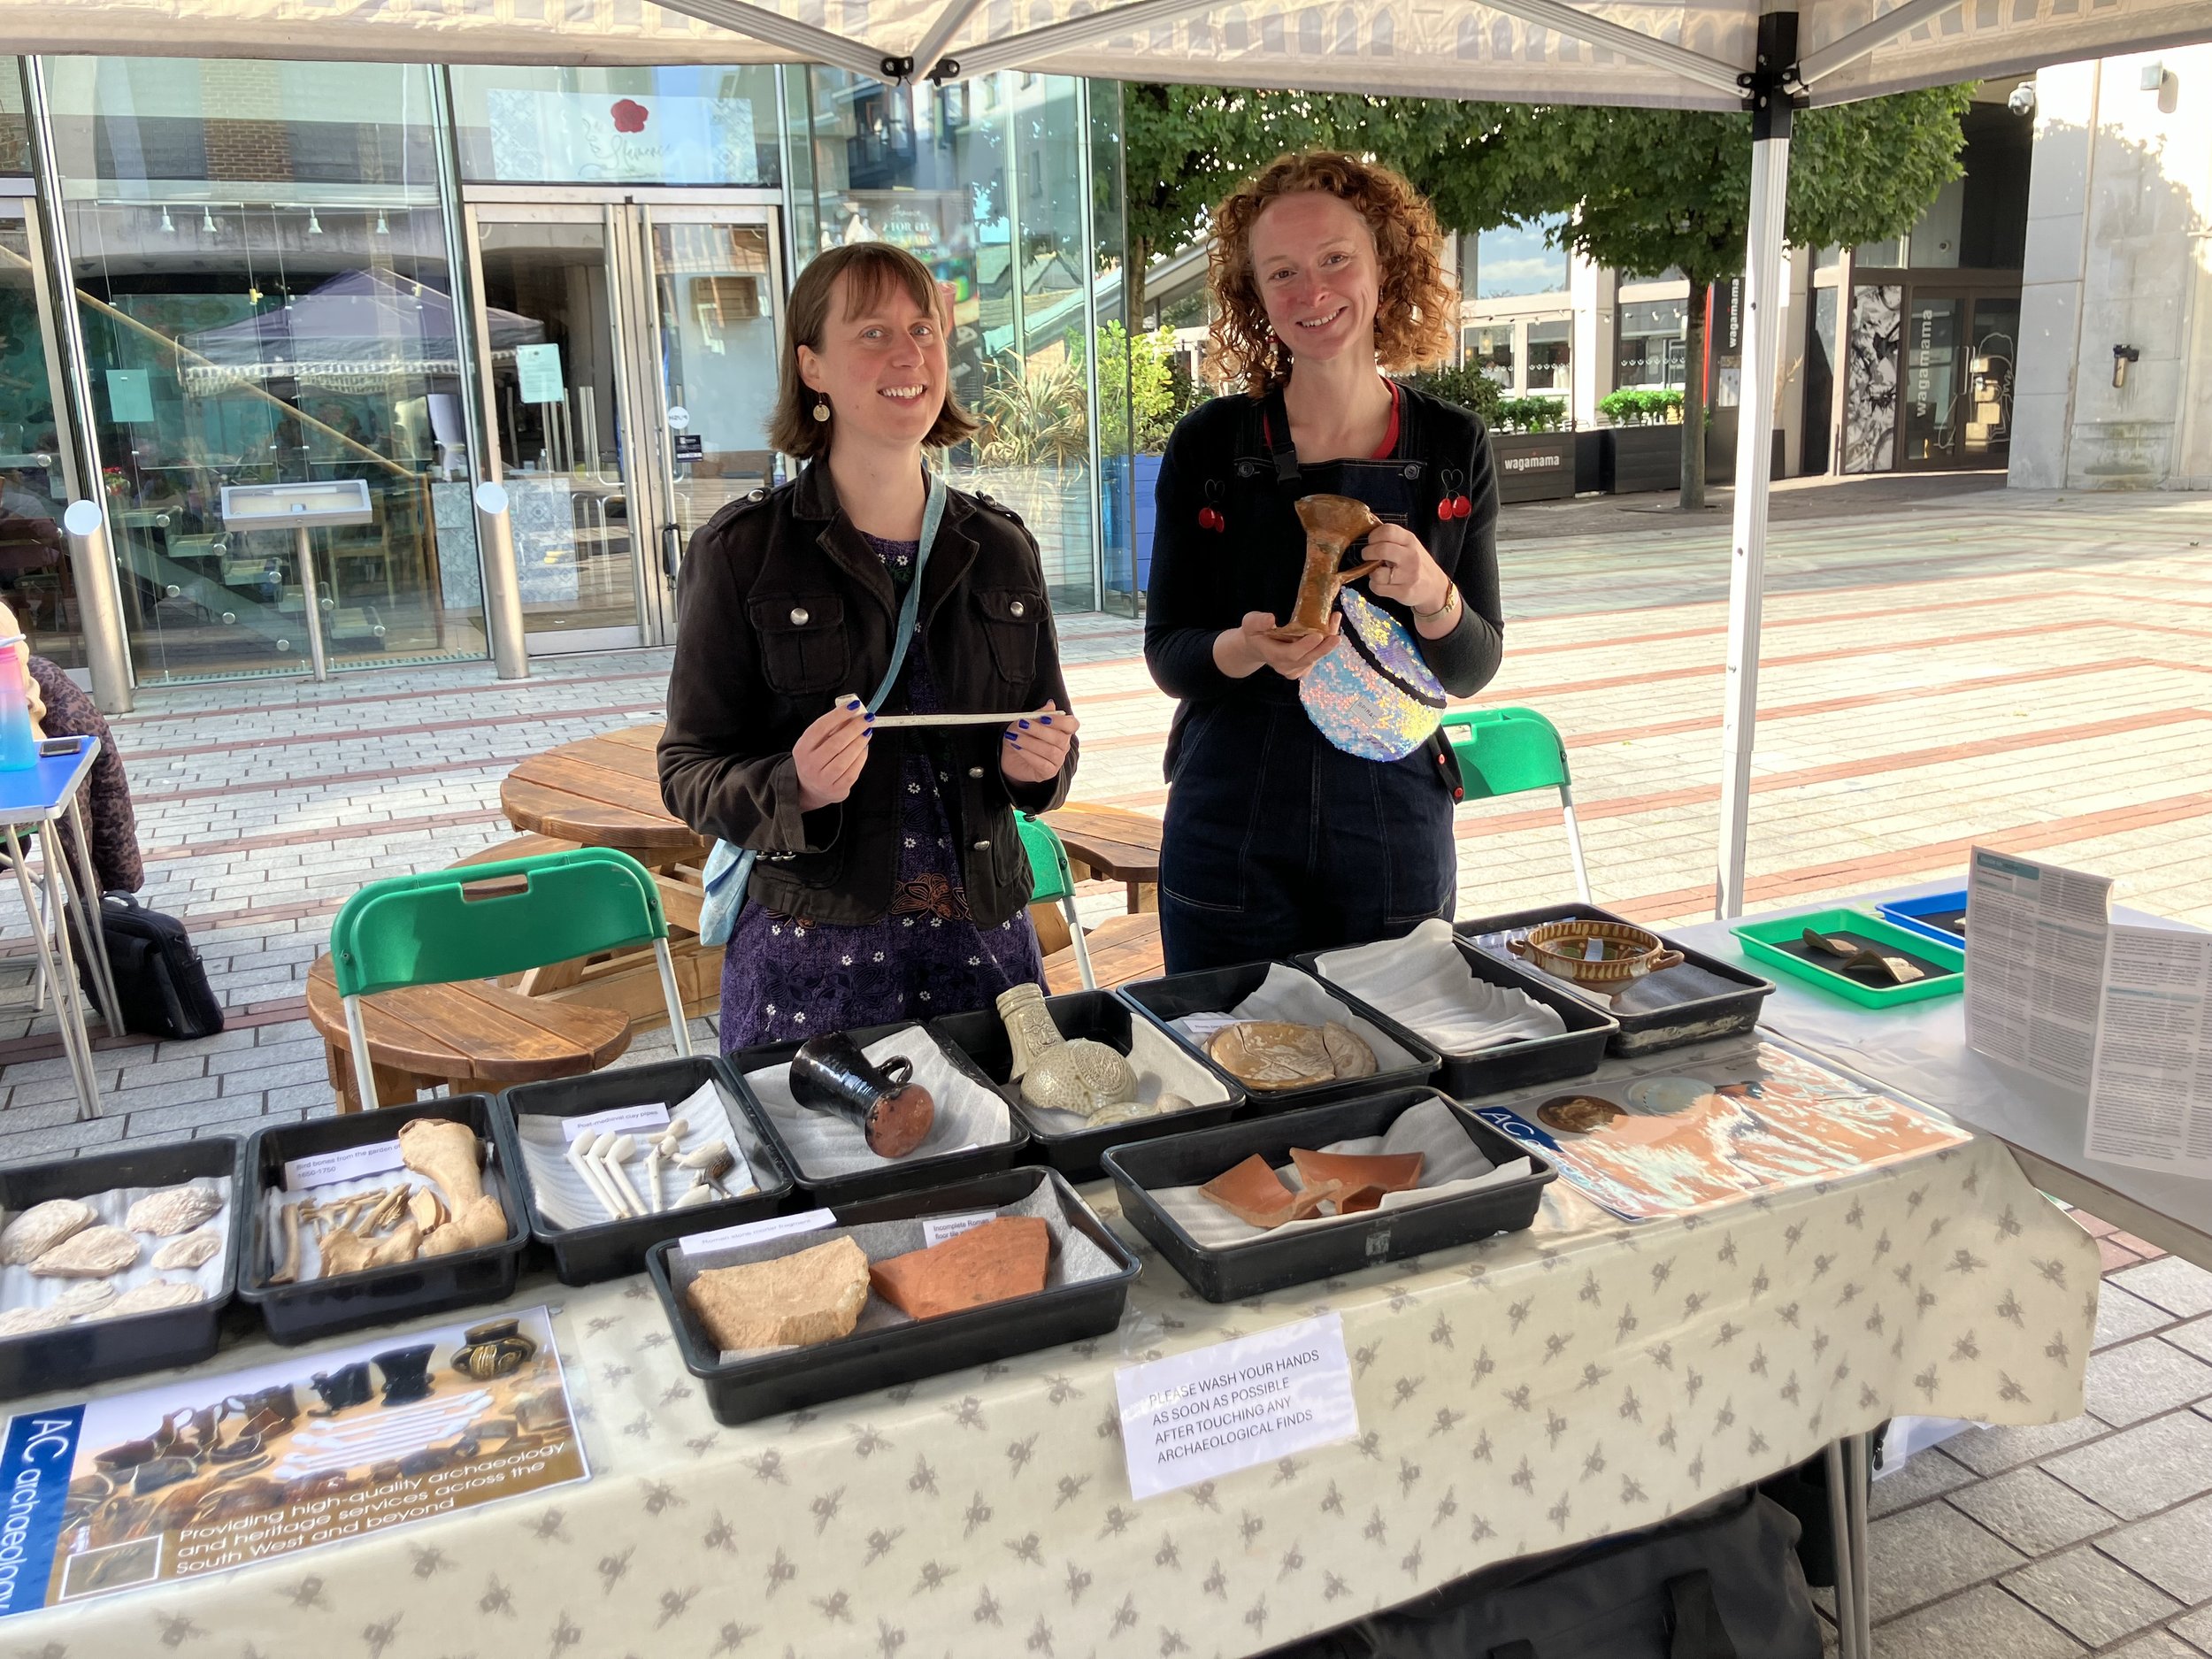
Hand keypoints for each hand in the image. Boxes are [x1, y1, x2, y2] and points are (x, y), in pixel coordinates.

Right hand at [792, 696, 871, 811]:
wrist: (810, 789)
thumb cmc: (816, 759)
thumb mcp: (816, 743)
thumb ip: (832, 729)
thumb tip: (853, 713)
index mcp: (802, 748)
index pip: (820, 728)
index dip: (838, 715)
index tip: (854, 706)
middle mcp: (810, 765)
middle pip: (835, 744)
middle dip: (854, 728)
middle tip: (867, 718)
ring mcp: (822, 779)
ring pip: (844, 759)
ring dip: (859, 743)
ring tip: (867, 732)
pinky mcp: (836, 790)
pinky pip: (852, 773)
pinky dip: (861, 758)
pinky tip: (865, 748)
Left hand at [1001, 701, 1078, 784]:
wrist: (1009, 756)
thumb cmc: (1021, 736)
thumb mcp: (1025, 721)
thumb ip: (1038, 714)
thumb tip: (1051, 704)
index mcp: (1062, 731)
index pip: (1072, 725)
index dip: (1060, 721)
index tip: (1044, 718)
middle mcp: (1063, 746)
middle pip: (1060, 738)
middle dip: (1040, 731)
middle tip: (1022, 725)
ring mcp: (1058, 760)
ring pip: (1051, 751)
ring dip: (1031, 743)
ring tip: (1015, 738)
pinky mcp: (1049, 772)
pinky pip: (1043, 764)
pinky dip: (1029, 755)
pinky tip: (1018, 749)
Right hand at [1219, 610, 1340, 680]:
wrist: (1257, 647)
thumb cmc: (1254, 633)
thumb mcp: (1250, 623)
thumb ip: (1258, 621)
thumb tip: (1270, 619)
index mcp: (1273, 655)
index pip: (1291, 654)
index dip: (1305, 646)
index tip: (1317, 635)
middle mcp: (1286, 666)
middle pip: (1308, 658)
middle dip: (1324, 647)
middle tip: (1336, 636)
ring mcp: (1296, 669)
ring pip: (1315, 657)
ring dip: (1328, 642)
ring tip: (1335, 620)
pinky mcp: (1304, 668)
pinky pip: (1317, 656)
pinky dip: (1326, 643)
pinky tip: (1331, 627)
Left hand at [1361, 523, 1451, 614]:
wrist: (1434, 586)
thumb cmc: (1416, 563)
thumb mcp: (1409, 545)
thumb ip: (1392, 538)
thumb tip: (1367, 532)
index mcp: (1410, 540)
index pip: (1387, 531)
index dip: (1373, 536)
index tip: (1371, 542)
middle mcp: (1411, 556)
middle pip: (1381, 550)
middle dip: (1367, 553)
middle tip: (1368, 556)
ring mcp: (1408, 575)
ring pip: (1377, 573)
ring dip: (1371, 573)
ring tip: (1377, 571)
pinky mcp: (1404, 592)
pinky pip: (1378, 588)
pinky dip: (1374, 585)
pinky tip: (1381, 583)